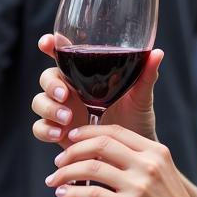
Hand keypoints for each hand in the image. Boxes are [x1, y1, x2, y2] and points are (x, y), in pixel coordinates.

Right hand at [30, 35, 162, 148]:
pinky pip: (39, 127)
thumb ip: (145, 75)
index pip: (63, 55)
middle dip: (51, 84)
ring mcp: (60, 111)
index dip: (51, 45)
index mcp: (84, 76)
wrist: (131, 153)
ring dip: (48, 107)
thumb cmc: (135, 119)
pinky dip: (45, 129)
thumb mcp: (140, 97)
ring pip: (39, 101)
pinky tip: (59, 134)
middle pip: (47, 78)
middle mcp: (69, 90)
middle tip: (65, 94)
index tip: (46, 42)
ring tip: (67, 118)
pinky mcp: (56, 131)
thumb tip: (157, 53)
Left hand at [42, 124, 196, 196]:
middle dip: (73, 150)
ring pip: (91, 167)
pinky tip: (64, 194)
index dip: (89, 132)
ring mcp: (138, 186)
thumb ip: (137, 161)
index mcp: (156, 152)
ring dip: (66, 172)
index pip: (116, 131)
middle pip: (100, 144)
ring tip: (55, 179)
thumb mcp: (162, 174)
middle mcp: (147, 164)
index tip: (72, 138)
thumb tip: (99, 156)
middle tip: (59, 161)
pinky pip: (91, 194)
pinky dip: (72, 192)